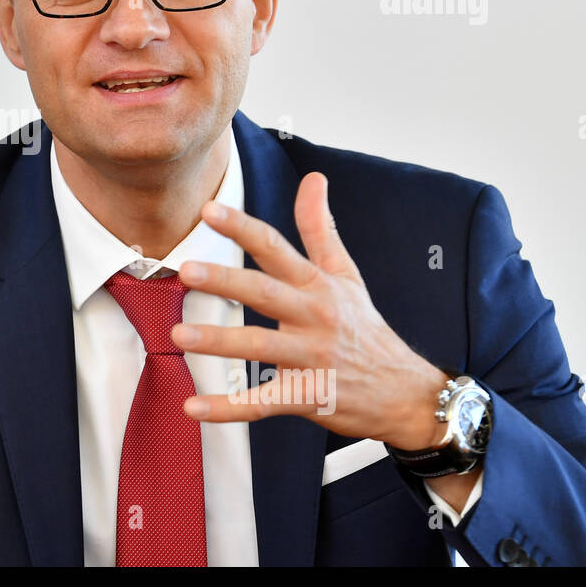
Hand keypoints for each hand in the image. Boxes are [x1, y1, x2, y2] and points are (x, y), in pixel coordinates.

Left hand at [171, 172, 448, 450]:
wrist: (406, 393)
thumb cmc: (366, 329)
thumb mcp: (347, 275)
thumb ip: (321, 228)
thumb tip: (313, 178)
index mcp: (317, 285)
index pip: (277, 248)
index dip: (243, 228)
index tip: (209, 210)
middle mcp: (314, 317)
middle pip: (265, 292)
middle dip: (225, 280)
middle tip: (186, 270)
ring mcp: (311, 358)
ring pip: (261, 346)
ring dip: (219, 341)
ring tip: (179, 334)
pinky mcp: (307, 397)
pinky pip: (263, 403)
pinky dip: (228, 408)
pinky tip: (194, 407)